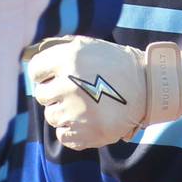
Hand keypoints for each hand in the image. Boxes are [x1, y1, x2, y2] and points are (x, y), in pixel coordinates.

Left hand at [26, 36, 181, 149]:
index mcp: (67, 59)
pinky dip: (72, 131)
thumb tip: (31, 59)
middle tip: (74, 92)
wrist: (149, 86)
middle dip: (55, 94)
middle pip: (42, 95)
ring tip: (84, 106)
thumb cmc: (116, 64)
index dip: (44, 74)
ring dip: (63, 113)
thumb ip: (59, 50)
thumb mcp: (88, 46)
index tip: (53, 77)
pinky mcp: (87, 133)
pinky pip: (63, 136)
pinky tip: (86, 122)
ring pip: (52, 117)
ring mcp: (76, 111)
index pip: (35, 71)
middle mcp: (68, 84)